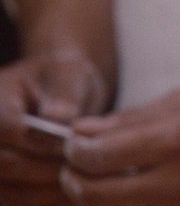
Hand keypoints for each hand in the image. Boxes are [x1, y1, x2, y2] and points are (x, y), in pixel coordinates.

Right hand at [0, 55, 106, 205]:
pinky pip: (17, 202)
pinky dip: (46, 201)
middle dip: (49, 168)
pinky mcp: (4, 184)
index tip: (75, 144)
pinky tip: (73, 195)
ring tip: (85, 183)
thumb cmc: (64, 79)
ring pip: (10, 191)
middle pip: (7, 164)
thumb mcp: (70, 71)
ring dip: (48, 191)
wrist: (59, 94)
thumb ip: (65, 92)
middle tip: (86, 169)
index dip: (43, 142)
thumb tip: (58, 117)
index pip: (9, 130)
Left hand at [62, 89, 179, 205]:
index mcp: (174, 142)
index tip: (75, 140)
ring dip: (94, 197)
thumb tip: (85, 129)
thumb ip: (133, 117)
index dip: (75, 148)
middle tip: (76, 165)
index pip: (98, 154)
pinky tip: (129, 191)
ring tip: (97, 181)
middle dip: (74, 178)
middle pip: (94, 193)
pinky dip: (124, 204)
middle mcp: (174, 182)